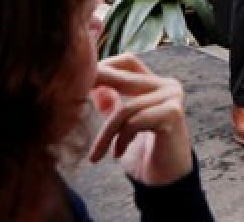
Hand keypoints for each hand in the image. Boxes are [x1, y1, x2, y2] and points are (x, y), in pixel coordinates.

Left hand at [89, 53, 193, 186]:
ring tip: (96, 155)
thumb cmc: (143, 153)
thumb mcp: (121, 126)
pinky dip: (120, 140)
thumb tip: (93, 86)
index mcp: (155, 84)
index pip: (128, 61)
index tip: (82, 83)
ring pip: (125, 108)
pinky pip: (134, 122)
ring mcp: (172, 98)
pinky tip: (117, 154)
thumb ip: (111, 104)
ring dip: (105, 134)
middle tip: (71, 99)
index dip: (105, 67)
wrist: (165, 182)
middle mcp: (167, 85)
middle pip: (124, 78)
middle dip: (96, 86)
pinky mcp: (173, 114)